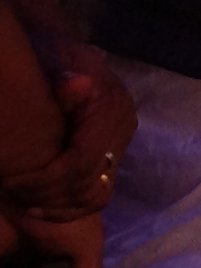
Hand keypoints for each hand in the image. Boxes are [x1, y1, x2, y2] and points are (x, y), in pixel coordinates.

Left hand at [1, 58, 133, 224]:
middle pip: (88, 182)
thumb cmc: (56, 61)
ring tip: (24, 204)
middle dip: (46, 195)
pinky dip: (71, 209)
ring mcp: (120, 143)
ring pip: (96, 194)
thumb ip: (64, 77)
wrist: (69, 59)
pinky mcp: (114, 154)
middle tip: (11, 193)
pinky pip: (99, 195)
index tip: (11, 182)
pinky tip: (42, 209)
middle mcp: (122, 128)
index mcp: (111, 107)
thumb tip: (74, 83)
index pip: (82, 161)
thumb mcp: (57, 62)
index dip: (45, 180)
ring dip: (58, 207)